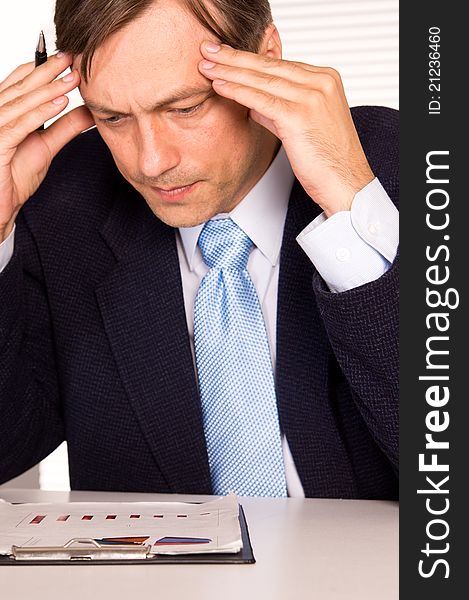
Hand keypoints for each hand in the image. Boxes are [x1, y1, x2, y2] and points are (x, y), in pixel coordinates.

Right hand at [0, 53, 93, 241]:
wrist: (0, 207)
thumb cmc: (13, 178)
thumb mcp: (46, 147)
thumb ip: (65, 128)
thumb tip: (87, 110)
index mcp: (4, 113)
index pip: (20, 83)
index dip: (42, 69)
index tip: (68, 60)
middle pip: (21, 88)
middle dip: (48, 72)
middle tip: (72, 59)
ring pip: (21, 103)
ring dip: (48, 89)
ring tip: (72, 79)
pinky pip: (20, 126)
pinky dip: (40, 113)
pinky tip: (60, 103)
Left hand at [199, 42, 374, 216]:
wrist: (346, 184)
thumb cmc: (328, 161)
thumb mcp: (304, 126)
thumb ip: (280, 109)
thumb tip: (254, 103)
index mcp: (326, 80)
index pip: (280, 65)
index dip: (250, 60)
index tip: (227, 55)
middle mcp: (321, 82)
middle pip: (269, 66)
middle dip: (235, 58)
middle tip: (209, 50)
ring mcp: (312, 97)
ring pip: (263, 80)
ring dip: (231, 72)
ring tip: (206, 66)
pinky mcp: (299, 116)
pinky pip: (261, 99)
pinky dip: (238, 91)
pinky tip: (219, 86)